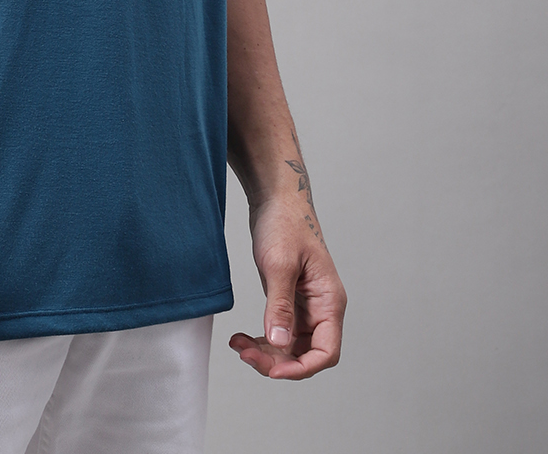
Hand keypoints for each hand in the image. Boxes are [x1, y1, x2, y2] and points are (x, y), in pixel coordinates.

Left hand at [229, 195, 345, 379]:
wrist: (276, 197)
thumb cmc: (284, 223)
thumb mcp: (279, 264)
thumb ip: (279, 305)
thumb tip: (279, 343)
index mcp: (329, 301)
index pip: (326, 351)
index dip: (301, 368)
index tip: (273, 369)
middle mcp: (321, 308)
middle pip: (306, 354)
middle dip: (277, 362)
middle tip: (245, 354)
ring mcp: (304, 306)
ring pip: (290, 346)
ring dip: (266, 353)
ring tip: (238, 345)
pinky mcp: (288, 300)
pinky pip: (279, 331)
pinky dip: (262, 339)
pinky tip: (241, 338)